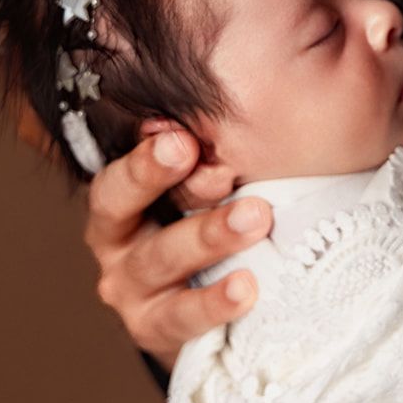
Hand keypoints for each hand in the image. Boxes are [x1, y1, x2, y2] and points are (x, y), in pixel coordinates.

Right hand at [85, 124, 271, 369]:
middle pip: (123, 201)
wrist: (210, 312)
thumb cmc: (215, 222)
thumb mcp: (213, 182)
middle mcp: (115, 235)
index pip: (122, 162)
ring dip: (207, 235)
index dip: (147, 154)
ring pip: (160, 256)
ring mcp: (129, 285)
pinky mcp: (152, 328)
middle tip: (208, 164)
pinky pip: (180, 317)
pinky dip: (212, 302)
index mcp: (123, 189)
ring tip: (255, 217)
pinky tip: (247, 287)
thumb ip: (224, 148)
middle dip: (163, 179)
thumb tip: (287, 74)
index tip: (184, 137)